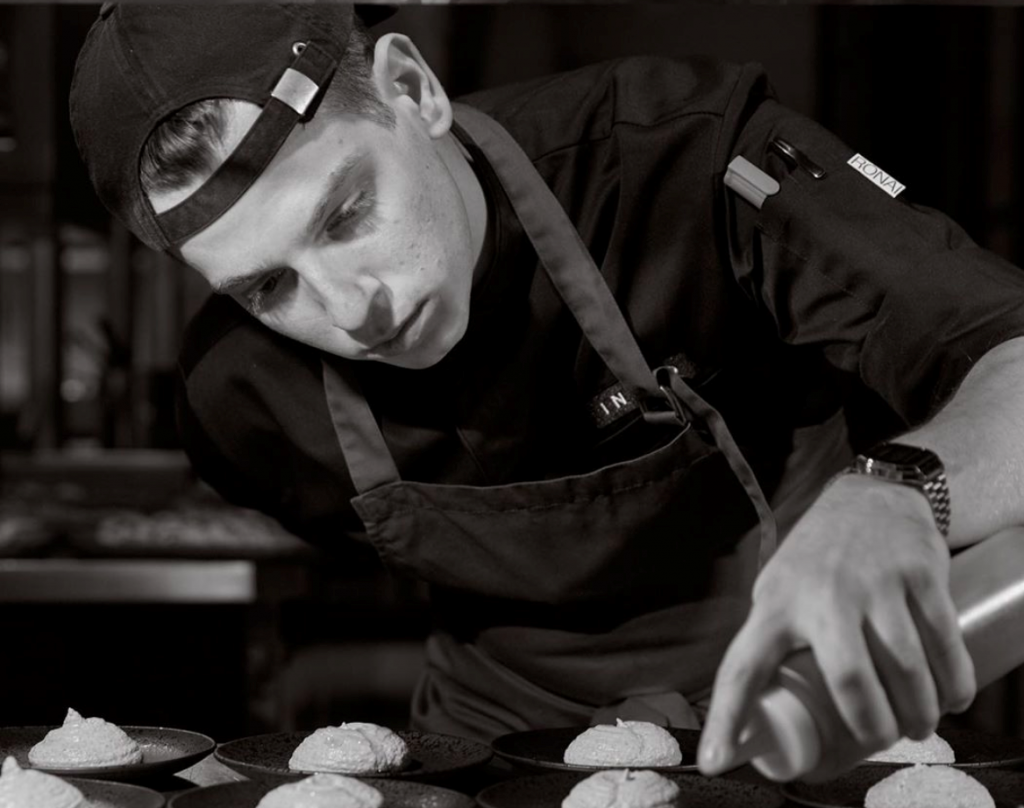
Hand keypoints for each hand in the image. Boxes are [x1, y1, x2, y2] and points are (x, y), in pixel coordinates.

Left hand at [697, 473, 975, 779]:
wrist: (868, 495)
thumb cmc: (815, 557)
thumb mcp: (777, 587)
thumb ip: (773, 637)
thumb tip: (761, 702)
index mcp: (774, 604)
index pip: (742, 667)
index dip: (727, 717)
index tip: (716, 760)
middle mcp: (821, 594)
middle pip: (848, 682)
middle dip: (872, 728)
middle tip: (882, 739)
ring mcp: (874, 583)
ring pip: (904, 669)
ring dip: (919, 712)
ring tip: (919, 725)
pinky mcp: (919, 573)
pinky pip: (943, 642)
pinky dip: (954, 683)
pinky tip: (951, 698)